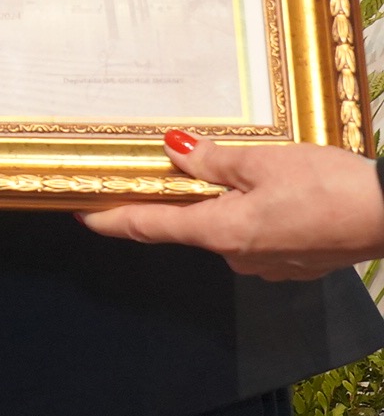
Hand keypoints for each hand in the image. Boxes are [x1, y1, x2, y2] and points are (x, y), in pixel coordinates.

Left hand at [79, 131, 383, 280]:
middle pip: (191, 224)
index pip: (148, 227)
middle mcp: (238, 256)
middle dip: (185, 196)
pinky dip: (259, 213)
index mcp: (220, 232)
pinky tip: (281, 192)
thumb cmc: (333, 188)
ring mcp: (269, 264)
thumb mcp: (264, 161)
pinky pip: (262, 236)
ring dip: (228, 202)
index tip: (82, 214)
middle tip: (180, 161)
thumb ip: (214, 160)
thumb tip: (175, 151)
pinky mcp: (297, 263)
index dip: (111, 220)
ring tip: (250, 169)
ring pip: (230, 228)